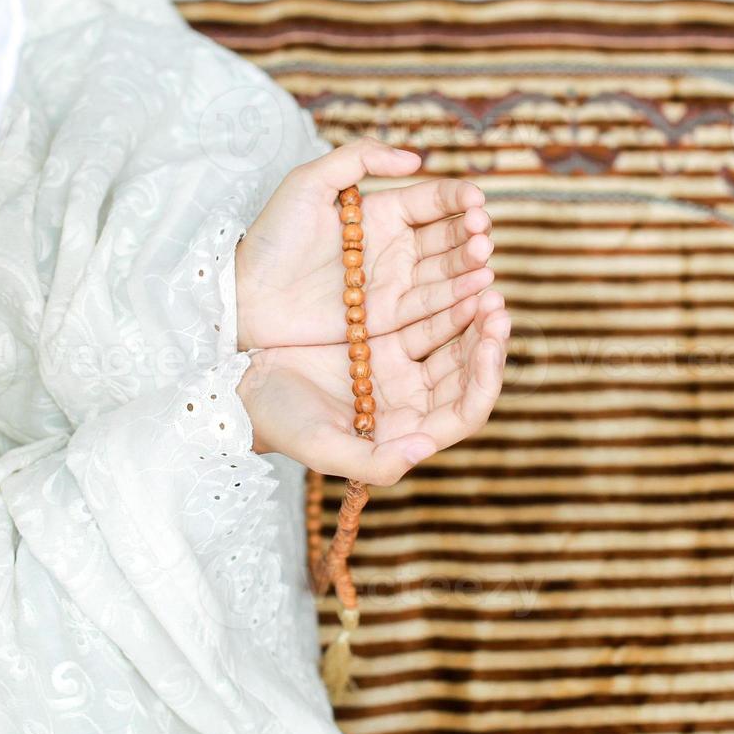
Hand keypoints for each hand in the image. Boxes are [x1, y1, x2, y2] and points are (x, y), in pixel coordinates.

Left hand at [235, 137, 494, 350]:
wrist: (246, 293)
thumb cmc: (272, 235)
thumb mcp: (309, 181)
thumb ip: (358, 157)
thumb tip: (414, 160)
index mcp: (381, 211)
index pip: (432, 201)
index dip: (457, 200)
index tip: (475, 201)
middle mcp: (394, 247)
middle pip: (446, 238)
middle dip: (469, 234)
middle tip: (480, 233)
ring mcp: (393, 283)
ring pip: (444, 272)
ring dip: (469, 266)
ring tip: (484, 260)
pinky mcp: (388, 319)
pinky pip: (428, 307)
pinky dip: (455, 299)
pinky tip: (476, 289)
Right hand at [236, 289, 510, 485]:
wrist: (237, 380)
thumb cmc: (275, 419)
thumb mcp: (319, 445)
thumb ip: (373, 462)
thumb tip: (423, 450)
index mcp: (405, 430)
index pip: (465, 412)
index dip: (485, 381)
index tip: (490, 344)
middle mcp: (411, 399)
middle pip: (468, 371)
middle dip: (488, 339)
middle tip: (496, 304)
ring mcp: (400, 362)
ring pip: (454, 337)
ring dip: (472, 310)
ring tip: (484, 279)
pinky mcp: (384, 329)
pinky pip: (429, 310)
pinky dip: (446, 292)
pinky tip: (455, 271)